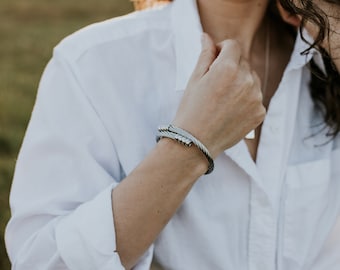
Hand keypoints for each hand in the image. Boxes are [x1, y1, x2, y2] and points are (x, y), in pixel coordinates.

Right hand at [172, 33, 265, 157]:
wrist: (195, 143)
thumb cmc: (191, 110)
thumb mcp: (194, 79)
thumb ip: (205, 54)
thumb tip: (207, 37)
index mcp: (228, 69)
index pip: (233, 45)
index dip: (223, 49)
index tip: (215, 58)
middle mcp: (247, 81)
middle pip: (243, 62)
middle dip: (231, 66)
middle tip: (215, 84)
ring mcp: (256, 98)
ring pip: (252, 79)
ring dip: (241, 82)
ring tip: (224, 98)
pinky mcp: (260, 113)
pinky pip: (256, 97)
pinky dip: (246, 99)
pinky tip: (231, 109)